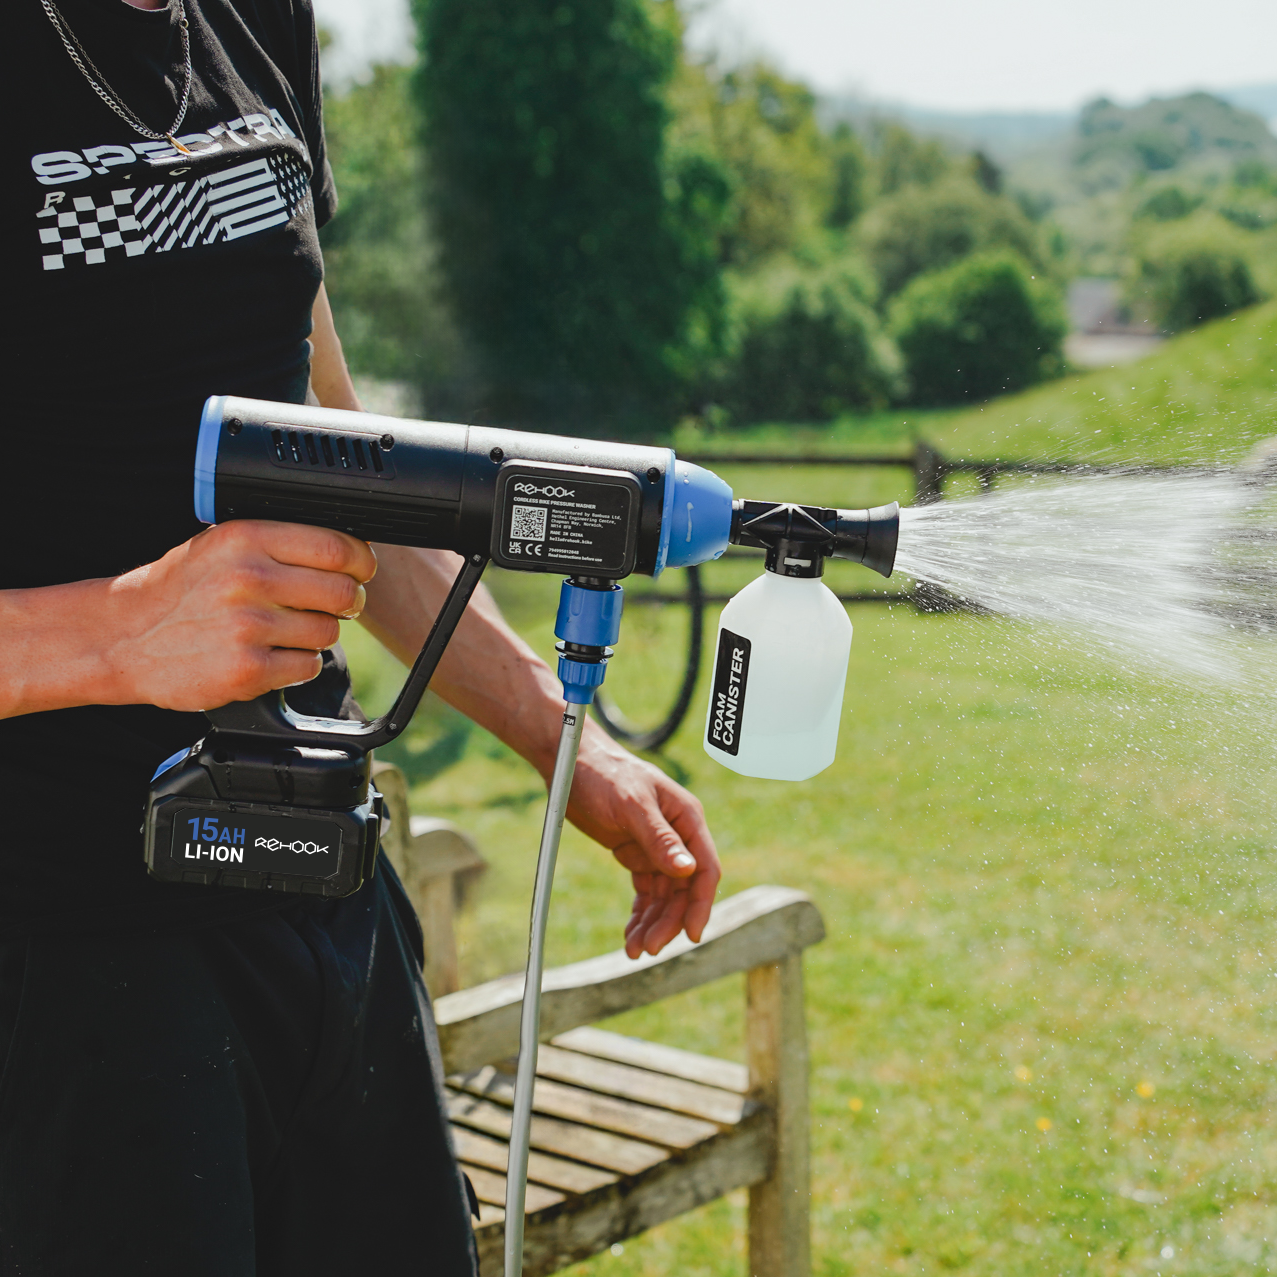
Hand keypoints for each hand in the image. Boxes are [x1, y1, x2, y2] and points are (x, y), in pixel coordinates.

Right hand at [105, 520, 376, 710]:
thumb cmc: (182, 590)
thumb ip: (279, 543)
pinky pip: (307, 667)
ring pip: (328, 632)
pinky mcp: (246, 670)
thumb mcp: (222, 546)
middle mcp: (248, 579)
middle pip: (342, 592)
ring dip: (317, 636)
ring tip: (284, 632)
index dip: (361, 562)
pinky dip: (297, 666)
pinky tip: (269, 656)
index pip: (336, 546)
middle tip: (336, 605)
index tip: (362, 570)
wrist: (124, 637)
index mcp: (246, 539)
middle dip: (349, 601)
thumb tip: (349, 548)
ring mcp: (247, 627)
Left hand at [566, 724, 720, 958]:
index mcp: (687, 818)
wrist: (570, 762)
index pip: (705, 869)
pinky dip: (640, 913)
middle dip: (668, 921)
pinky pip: (645, 891)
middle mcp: (677, 835)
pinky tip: (630, 933)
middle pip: (683, 890)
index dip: (701, 903)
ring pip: (663, 896)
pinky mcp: (635, 853)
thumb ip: (660, 838)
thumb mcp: (631, 805)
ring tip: (632, 949)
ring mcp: (656, 846)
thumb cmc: (604, 773)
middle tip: (647, 948)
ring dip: (652, 923)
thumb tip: (688, 871)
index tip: (691, 934)